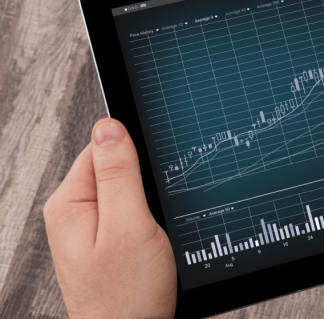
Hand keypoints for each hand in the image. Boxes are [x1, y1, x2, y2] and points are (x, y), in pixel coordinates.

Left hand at [44, 119, 176, 318]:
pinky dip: (147, 221)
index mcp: (70, 203)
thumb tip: (109, 126)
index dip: (136, 156)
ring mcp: (90, 229)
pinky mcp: (107, 242)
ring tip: (153, 233)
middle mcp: (74, 213)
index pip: (103, 148)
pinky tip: (153, 241)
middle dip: (144, 184)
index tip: (153, 177)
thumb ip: (118, 175)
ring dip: (148, 205)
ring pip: (127, 193)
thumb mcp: (128, 226)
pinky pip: (130, 214)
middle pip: (115, 169)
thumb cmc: (127, 296)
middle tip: (153, 215)